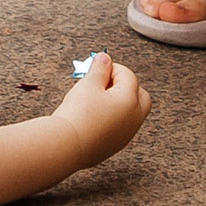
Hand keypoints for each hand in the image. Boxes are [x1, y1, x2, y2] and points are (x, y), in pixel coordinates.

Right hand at [52, 53, 150, 168]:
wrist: (66, 146)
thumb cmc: (78, 115)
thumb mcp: (88, 84)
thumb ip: (99, 69)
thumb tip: (105, 59)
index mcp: (130, 100)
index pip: (128, 75)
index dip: (111, 68)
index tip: (98, 68)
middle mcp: (134, 118)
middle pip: (139, 95)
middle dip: (124, 85)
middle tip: (103, 83)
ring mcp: (126, 134)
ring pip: (131, 112)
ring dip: (119, 103)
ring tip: (96, 99)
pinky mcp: (115, 146)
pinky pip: (120, 127)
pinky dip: (112, 118)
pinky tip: (94, 116)